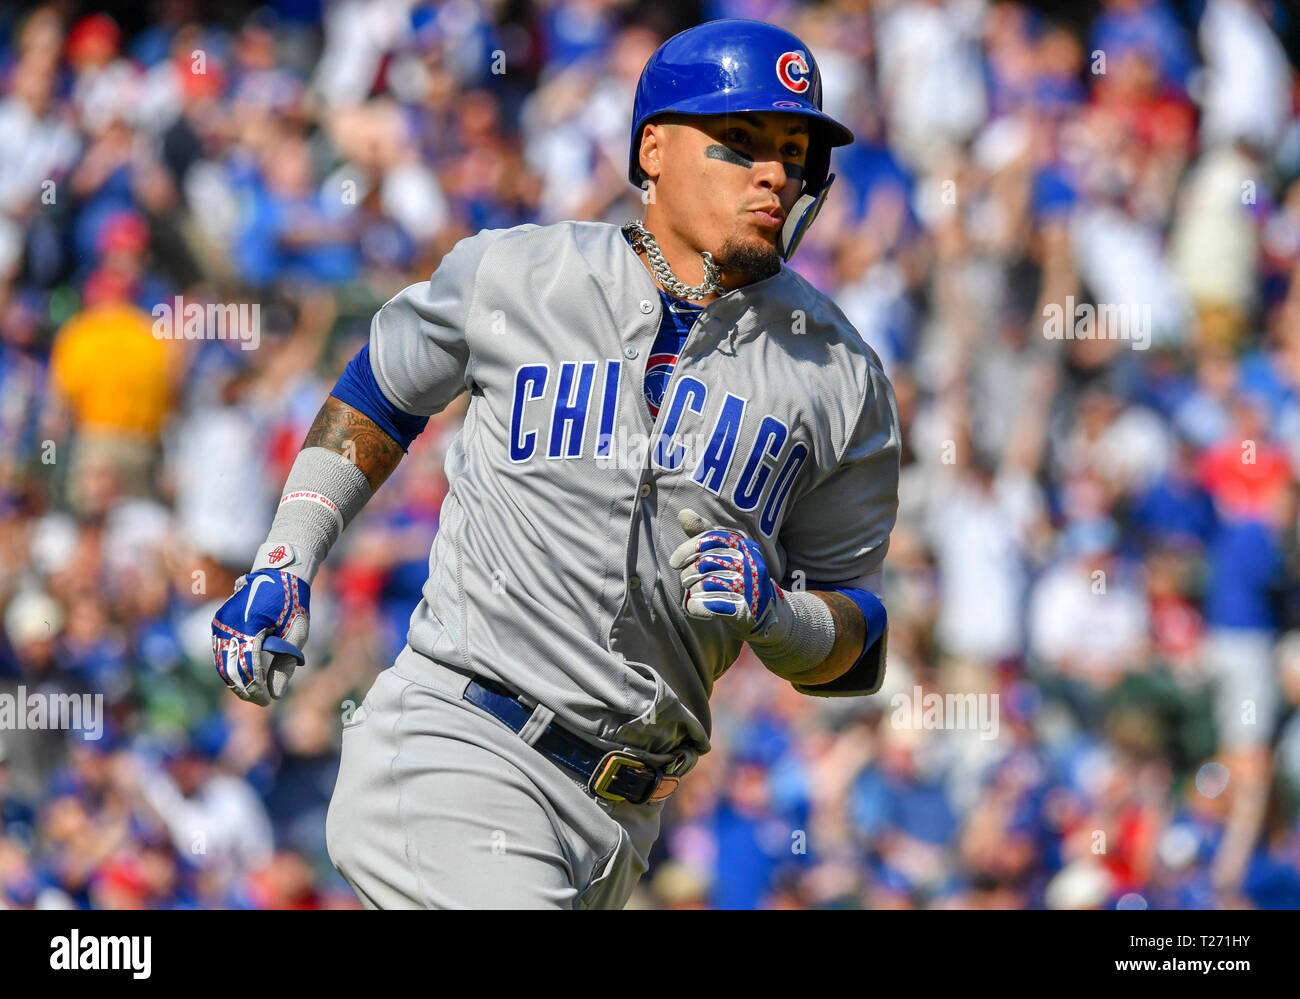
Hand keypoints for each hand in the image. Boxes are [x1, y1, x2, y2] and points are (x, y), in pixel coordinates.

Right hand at [211, 569, 309, 705]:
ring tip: (253, 690)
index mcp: (249, 627)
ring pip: (221, 663)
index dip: (256, 689)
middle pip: (230, 669)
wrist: (279, 572)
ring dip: (236, 680)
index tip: (266, 702)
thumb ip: (285, 664)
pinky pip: (220, 652)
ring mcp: (220, 623)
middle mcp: (228, 625)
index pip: (247, 669)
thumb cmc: (293, 601)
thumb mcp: (297, 633)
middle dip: (244, 688)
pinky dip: (230, 667)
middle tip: (260, 700)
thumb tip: (275, 694)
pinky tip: (244, 675)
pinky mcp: (219, 622)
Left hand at [669, 508, 791, 642]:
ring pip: (706, 584)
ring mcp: (750, 589)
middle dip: (688, 573)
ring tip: (695, 592)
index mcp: (744, 546)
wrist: (768, 613)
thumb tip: (683, 512)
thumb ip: (704, 534)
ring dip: (693, 590)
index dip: (687, 550)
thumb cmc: (738, 578)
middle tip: (687, 580)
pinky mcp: (745, 611)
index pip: (710, 540)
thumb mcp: (725, 553)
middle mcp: (750, 564)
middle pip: (705, 563)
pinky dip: (696, 606)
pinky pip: (709, 605)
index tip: (674, 562)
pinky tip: (695, 606)